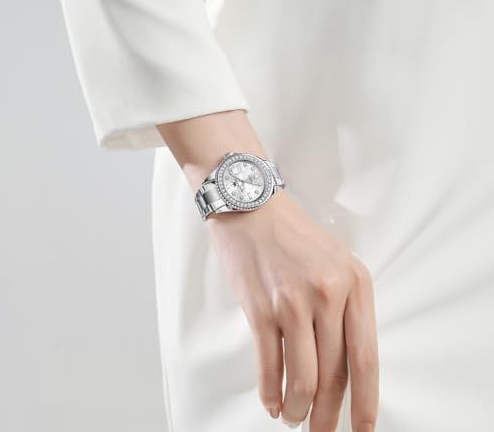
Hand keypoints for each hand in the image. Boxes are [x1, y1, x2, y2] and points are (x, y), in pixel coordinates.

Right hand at [207, 190, 378, 431]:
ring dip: (298, 409)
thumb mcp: (333, 260)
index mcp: (354, 282)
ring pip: (302, 377)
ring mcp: (292, 302)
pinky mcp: (260, 309)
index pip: (365, 356)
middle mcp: (327, 293)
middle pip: (334, 373)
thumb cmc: (290, 234)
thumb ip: (343, 306)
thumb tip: (341, 361)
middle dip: (328, 413)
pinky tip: (271, 402)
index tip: (362, 427)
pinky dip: (270, 392)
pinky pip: (269, 365)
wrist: (250, 207)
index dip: (365, 401)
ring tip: (294, 418)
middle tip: (322, 431)